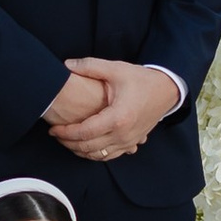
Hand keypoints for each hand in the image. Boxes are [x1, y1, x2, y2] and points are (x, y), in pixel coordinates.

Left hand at [48, 56, 180, 162]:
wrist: (166, 91)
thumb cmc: (141, 80)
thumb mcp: (116, 69)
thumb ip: (90, 66)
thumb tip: (66, 64)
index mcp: (117, 118)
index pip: (84, 132)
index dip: (65, 133)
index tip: (53, 129)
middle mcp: (123, 134)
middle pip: (88, 147)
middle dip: (68, 143)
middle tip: (56, 135)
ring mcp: (129, 142)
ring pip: (98, 156)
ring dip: (80, 151)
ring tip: (67, 141)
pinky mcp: (132, 143)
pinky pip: (110, 156)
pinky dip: (95, 154)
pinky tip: (86, 147)